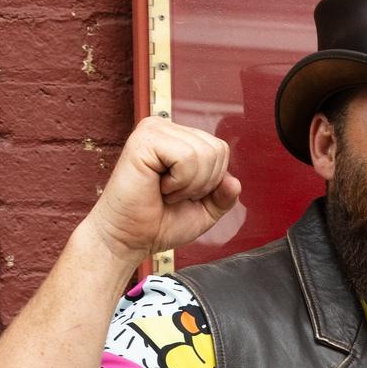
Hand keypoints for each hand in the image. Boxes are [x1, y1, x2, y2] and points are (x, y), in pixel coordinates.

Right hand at [82, 116, 241, 262]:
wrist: (132, 238)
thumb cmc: (161, 223)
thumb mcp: (204, 211)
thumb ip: (223, 196)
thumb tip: (234, 182)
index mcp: (179, 139)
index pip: (220, 149)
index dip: (212, 181)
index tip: (184, 193)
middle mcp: (166, 128)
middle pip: (216, 150)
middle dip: (203, 183)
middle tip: (173, 193)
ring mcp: (154, 130)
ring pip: (203, 154)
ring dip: (189, 185)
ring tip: (165, 190)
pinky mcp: (144, 139)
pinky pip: (186, 157)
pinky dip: (179, 182)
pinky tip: (158, 186)